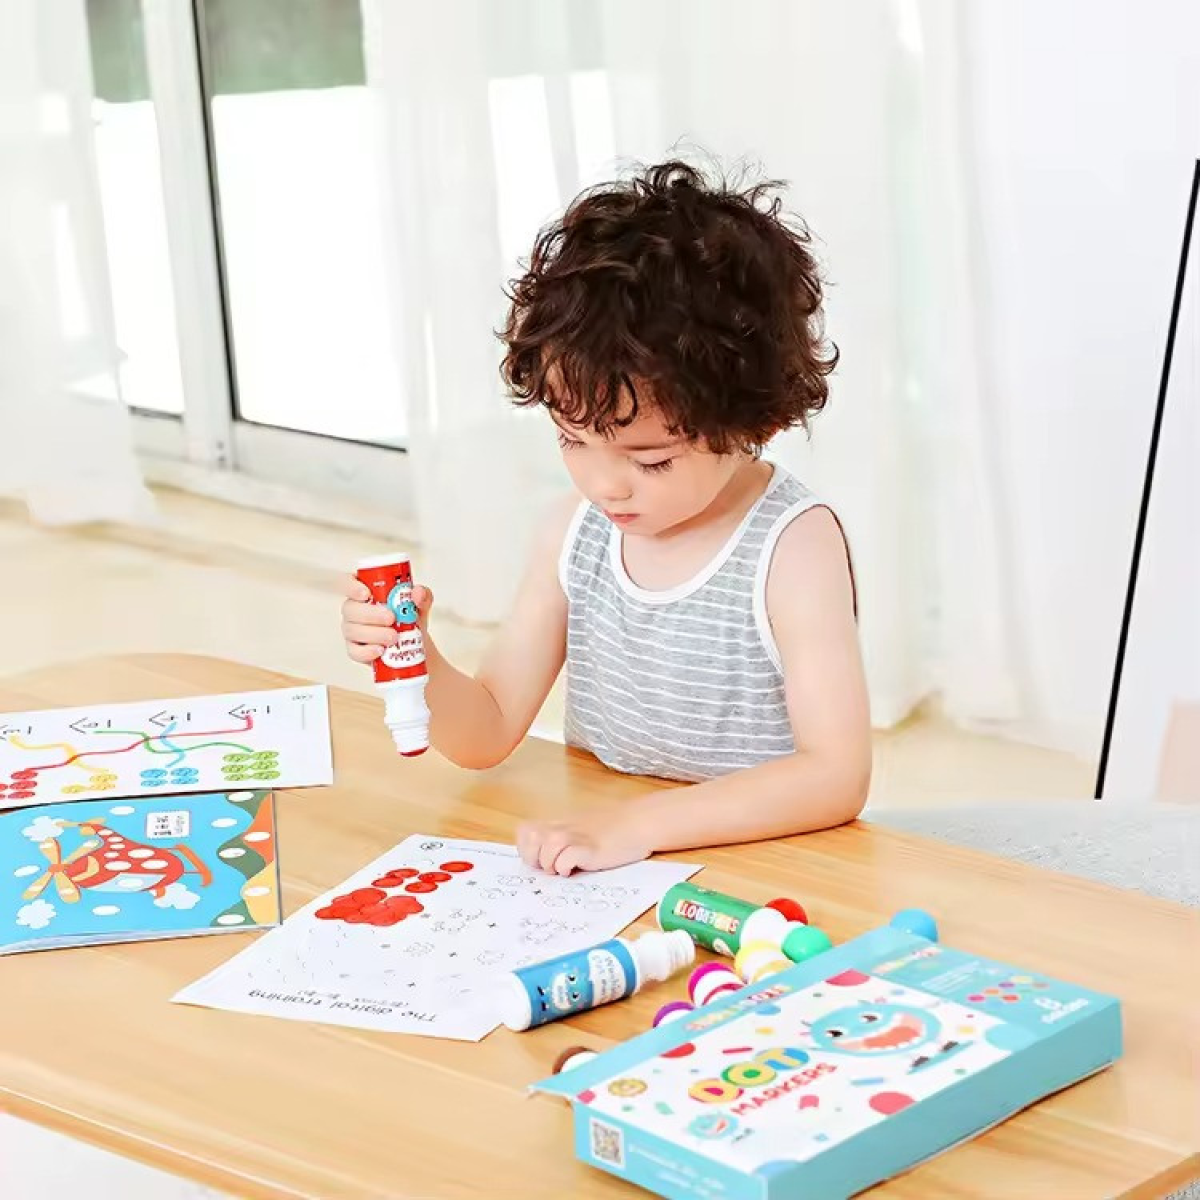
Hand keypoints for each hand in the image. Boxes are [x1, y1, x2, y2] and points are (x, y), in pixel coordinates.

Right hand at [340, 576, 433, 663]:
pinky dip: (367, 652)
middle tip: (391, 618)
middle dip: (370, 614)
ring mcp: (352, 631)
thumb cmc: (410, 618)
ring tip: (394, 636)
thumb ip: (422, 594)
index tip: (365, 593)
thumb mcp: (420, 604)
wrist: (414, 644)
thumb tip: (417, 593)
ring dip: (374, 633)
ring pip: (352, 630)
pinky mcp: (355, 650)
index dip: (351, 586)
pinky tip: (380, 650)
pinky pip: (354, 652)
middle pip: (350, 609)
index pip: (348, 583)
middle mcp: (354, 610)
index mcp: (365, 592)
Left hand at [517, 808, 654, 874]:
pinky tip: (575, 869)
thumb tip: (545, 859)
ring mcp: (575, 837)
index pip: (525, 832)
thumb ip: (564, 837)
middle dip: (534, 859)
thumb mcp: (582, 828)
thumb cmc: (614, 828)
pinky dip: (566, 868)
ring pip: (544, 852)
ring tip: (564, 868)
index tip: (539, 859)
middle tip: (550, 866)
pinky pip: (564, 861)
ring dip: (550, 865)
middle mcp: (563, 828)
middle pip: (529, 841)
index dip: (527, 848)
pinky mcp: (589, 849)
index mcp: (559, 823)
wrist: (638, 822)